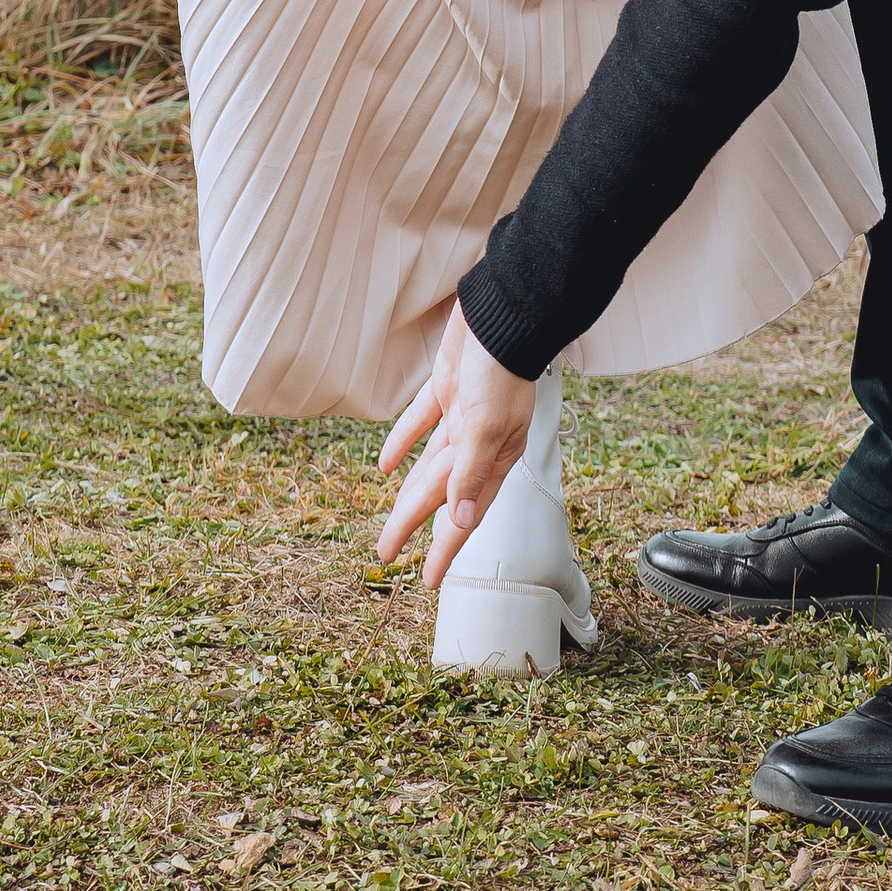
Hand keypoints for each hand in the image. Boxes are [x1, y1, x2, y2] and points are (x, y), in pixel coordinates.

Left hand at [374, 304, 535, 589]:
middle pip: (440, 494)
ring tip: (389, 521)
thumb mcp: (487, 425)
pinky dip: (403, 441)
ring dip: (409, 492)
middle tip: (386, 554)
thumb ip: (472, 472)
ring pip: (429, 465)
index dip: (446, 549)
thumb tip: (461, 521)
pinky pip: (421, 423)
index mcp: (494, 458)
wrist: (505, 310)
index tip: (428, 581)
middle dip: (413, 524)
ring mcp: (462, 416)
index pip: (465, 515)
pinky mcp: (447, 388)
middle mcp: (478, 443)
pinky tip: (386, 463)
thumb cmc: (503, 368)